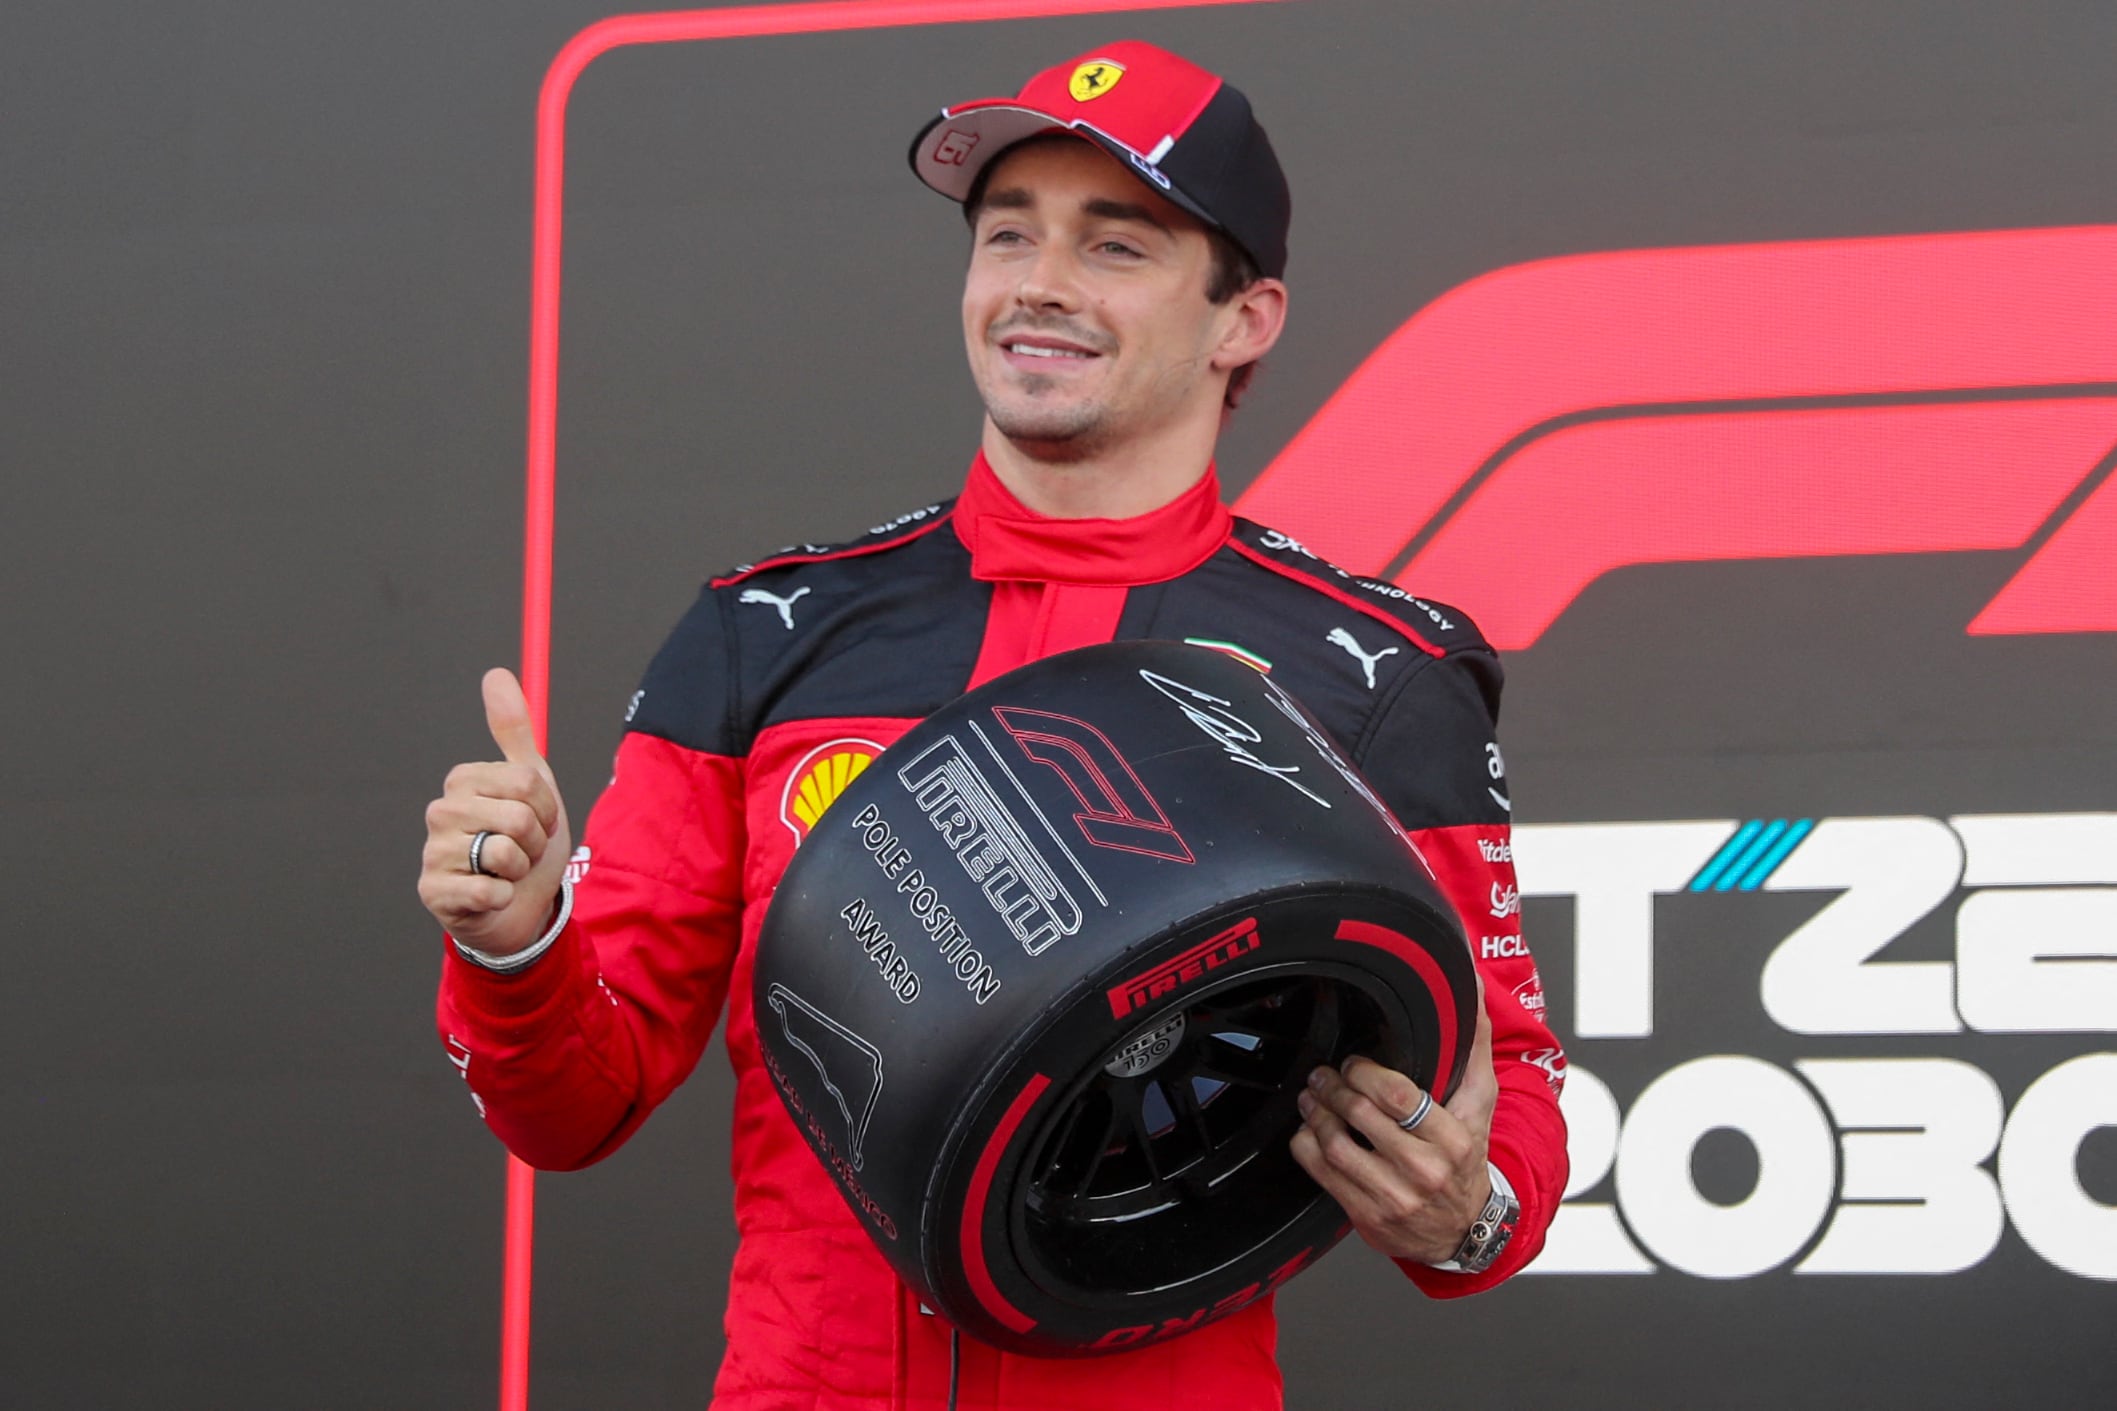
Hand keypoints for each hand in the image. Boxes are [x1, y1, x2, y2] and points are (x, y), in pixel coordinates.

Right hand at [417, 668, 571, 955]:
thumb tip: (496, 674)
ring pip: (504, 853)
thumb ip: (514, 730)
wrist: (521, 905)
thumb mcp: (531, 783)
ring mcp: (433, 853)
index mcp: (463, 781)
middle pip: (518, 817)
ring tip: (506, 873)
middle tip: (522, 851)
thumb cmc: (524, 843)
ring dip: (520, 871)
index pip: (528, 783)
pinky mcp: (432, 892)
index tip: (538, 821)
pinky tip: (491, 897)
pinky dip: (503, 897)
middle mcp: (440, 812)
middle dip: (535, 841)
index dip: (546, 809)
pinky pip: (488, 890)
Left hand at [1290, 989, 1498, 1263]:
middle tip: (1323, 1075)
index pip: (1398, 1097)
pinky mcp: (1366, 1215)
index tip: (1355, 1064)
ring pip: (1336, 1145)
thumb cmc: (1466, 1158)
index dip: (1365, 1073)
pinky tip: (1310, 1131)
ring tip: (1311, 1096)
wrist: (1463, 1231)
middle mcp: (1424, 1171)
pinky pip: (1321, 1173)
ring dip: (1315, 1113)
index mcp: (1453, 1139)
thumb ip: (1475, 1047)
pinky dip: (1306, 1145)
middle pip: (1361, 1116)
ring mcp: (1393, 1197)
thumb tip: (1474, 988)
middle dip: (1333, 1087)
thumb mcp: (1480, 1105)